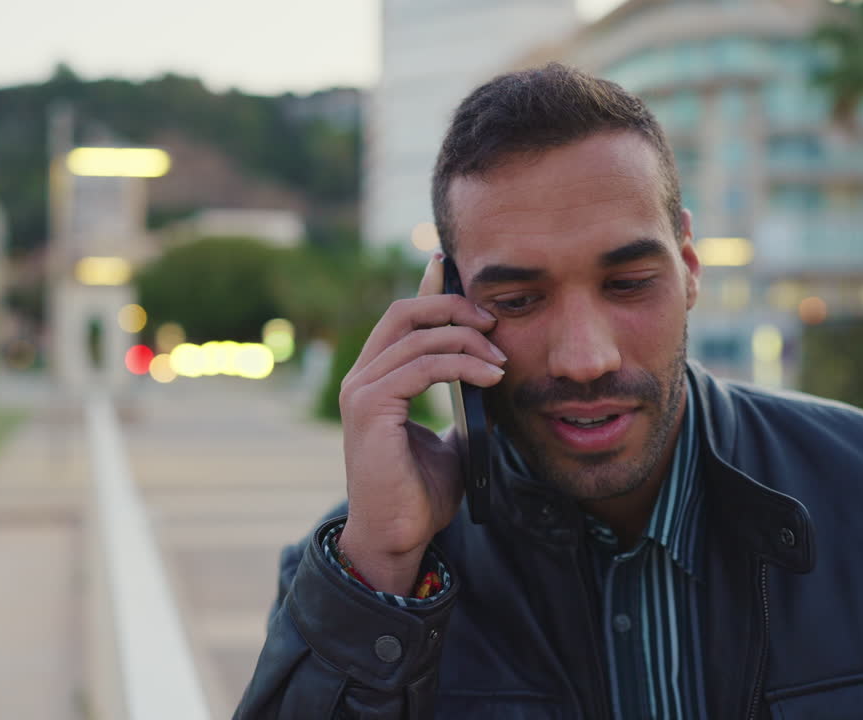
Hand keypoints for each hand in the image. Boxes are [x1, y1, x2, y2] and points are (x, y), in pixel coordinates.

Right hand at [337, 254, 506, 594]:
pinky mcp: (370, 408)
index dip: (435, 292)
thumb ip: (459, 407)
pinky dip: (461, 365)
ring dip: (467, 341)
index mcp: (376, 379)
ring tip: (500, 361)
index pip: (403, 318)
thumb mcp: (450, 439)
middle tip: (493, 321)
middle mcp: (362, 377)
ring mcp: (362, 391)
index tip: (472, 284)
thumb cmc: (420, 494)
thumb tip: (491, 378)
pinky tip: (490, 378)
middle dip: (452, 306)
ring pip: (418, 336)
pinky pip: (421, 366)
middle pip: (404, 312)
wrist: (398, 536)